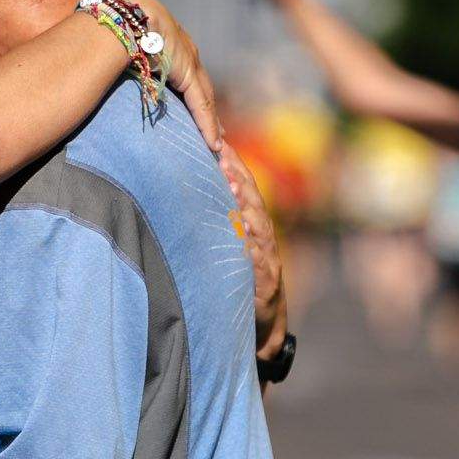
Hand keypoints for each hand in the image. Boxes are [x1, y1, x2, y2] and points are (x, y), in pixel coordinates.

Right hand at [112, 0, 221, 152]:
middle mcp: (184, 52)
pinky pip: (201, 106)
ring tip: (215, 142)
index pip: (186, 72)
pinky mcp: (189, 75)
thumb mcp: (123, 43)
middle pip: (202, 87)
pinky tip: (213, 144)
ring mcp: (189, 63)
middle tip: (216, 130)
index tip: (196, 108)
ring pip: (205, 100)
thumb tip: (100, 67)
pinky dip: (207, 126)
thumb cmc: (117, 23)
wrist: (127, 11)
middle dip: (208, 109)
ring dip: (211, 122)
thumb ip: (121, 56)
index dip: (193, 91)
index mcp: (170, 42)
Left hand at [219, 142, 287, 358]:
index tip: (213, 140)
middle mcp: (261, 233)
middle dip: (237, 175)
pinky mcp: (266, 281)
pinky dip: (252, 248)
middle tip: (221, 154)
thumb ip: (215, 216)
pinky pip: (259, 262)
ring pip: (257, 225)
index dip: (230, 162)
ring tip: (232, 187)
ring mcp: (266, 256)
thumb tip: (191, 188)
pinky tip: (244, 236)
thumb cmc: (239, 275)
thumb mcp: (226, 243)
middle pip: (251, 197)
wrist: (263, 318)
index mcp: (250, 221)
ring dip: (245, 205)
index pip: (241, 185)